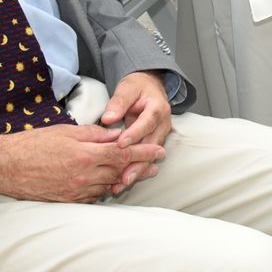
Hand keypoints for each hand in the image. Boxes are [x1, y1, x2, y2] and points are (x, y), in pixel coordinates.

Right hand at [0, 124, 163, 201]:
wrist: (5, 166)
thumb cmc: (34, 144)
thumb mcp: (66, 131)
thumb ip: (95, 135)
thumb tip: (117, 136)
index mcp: (86, 155)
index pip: (124, 154)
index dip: (144, 153)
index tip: (159, 151)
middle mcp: (84, 176)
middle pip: (121, 173)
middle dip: (140, 168)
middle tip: (156, 165)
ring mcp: (76, 192)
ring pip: (109, 186)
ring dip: (124, 180)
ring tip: (138, 174)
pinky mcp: (68, 201)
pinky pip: (93, 197)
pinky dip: (104, 189)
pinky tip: (110, 185)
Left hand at [99, 71, 172, 190]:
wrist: (150, 88)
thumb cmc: (138, 88)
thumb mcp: (127, 88)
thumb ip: (118, 102)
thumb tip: (109, 117)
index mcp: (157, 108)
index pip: (147, 122)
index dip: (135, 134)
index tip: (121, 144)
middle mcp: (162, 124)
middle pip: (152, 146)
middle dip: (138, 162)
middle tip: (124, 176)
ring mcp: (160, 136)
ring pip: (150, 157)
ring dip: (137, 171)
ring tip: (122, 184)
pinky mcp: (153, 144)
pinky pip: (146, 159)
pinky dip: (136, 171)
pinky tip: (123, 182)